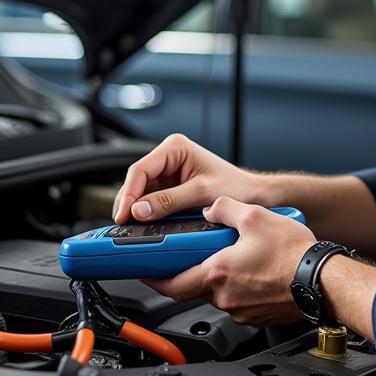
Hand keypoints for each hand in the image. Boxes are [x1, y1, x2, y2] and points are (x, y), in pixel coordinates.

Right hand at [112, 133, 260, 223]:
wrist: (251, 195)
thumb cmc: (235, 187)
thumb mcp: (201, 193)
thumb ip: (169, 201)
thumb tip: (140, 210)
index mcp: (175, 147)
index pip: (140, 169)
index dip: (128, 193)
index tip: (124, 215)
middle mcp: (169, 156)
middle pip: (137, 180)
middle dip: (129, 203)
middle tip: (124, 225)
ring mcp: (168, 171)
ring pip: (141, 191)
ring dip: (136, 209)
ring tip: (131, 227)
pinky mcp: (170, 186)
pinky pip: (151, 199)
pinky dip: (146, 212)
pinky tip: (144, 224)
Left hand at [145, 197, 315, 326]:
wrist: (321, 280)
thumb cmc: (293, 254)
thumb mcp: (254, 216)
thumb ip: (225, 209)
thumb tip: (212, 209)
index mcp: (218, 272)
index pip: (171, 283)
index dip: (154, 277)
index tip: (145, 270)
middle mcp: (225, 296)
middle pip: (194, 288)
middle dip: (189, 273)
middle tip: (190, 259)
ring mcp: (241, 310)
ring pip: (218, 294)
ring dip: (220, 278)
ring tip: (237, 257)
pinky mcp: (257, 316)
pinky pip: (239, 301)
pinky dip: (240, 287)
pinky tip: (255, 271)